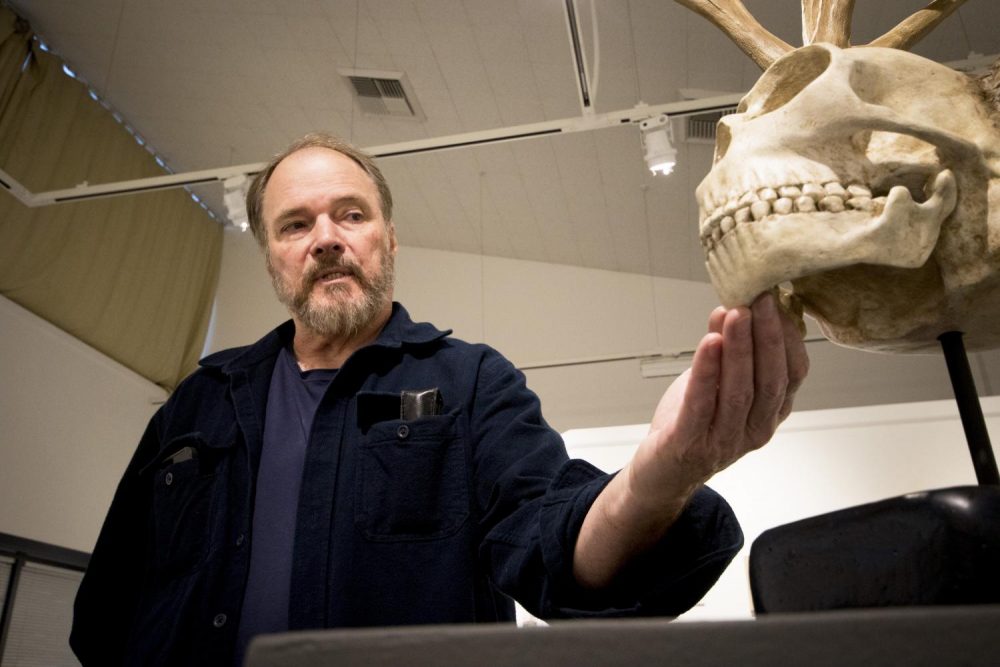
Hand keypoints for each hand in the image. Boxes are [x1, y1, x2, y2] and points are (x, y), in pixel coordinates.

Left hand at [628, 291, 808, 510]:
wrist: (661, 473)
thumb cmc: (692, 424)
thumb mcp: (717, 383)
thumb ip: (728, 350)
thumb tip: (735, 305)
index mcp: (769, 414)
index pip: (792, 374)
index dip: (788, 337)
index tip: (778, 301)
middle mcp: (755, 429)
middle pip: (769, 379)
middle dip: (766, 335)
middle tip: (760, 299)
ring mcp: (724, 441)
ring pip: (740, 391)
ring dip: (739, 348)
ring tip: (735, 313)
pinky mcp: (690, 444)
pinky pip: (701, 404)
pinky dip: (707, 371)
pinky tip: (709, 342)